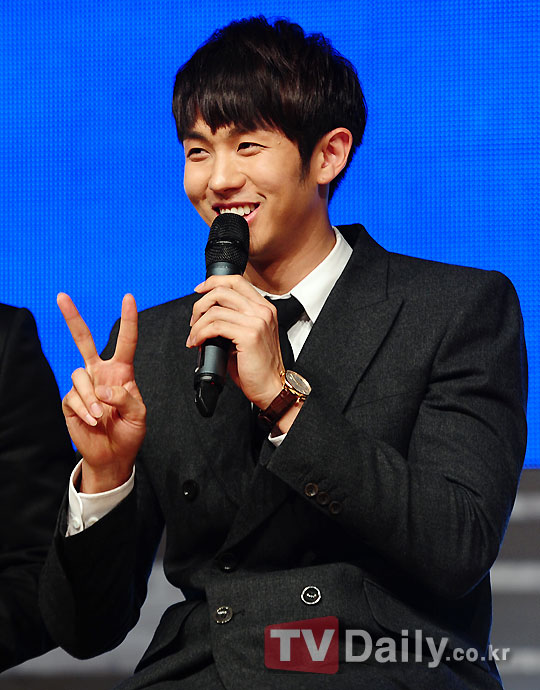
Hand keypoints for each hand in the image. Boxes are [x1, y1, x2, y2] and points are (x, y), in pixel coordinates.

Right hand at [58, 293, 145, 492]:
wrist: (113, 455)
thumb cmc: (129, 432)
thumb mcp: (139, 414)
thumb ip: (126, 398)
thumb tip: (103, 390)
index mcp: (121, 372)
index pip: (126, 342)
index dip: (128, 320)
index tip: (128, 298)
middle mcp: (100, 374)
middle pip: (84, 341)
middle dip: (73, 318)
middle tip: (62, 297)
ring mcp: (84, 386)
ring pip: (79, 376)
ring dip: (92, 398)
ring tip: (101, 416)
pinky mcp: (71, 401)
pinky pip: (73, 397)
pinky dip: (85, 410)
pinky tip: (92, 421)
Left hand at [187, 275, 283, 408]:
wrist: (271, 387)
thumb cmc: (257, 367)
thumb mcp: (247, 336)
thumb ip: (232, 320)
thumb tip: (206, 316)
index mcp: (264, 308)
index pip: (236, 281)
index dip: (213, 282)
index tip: (199, 291)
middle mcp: (262, 311)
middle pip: (222, 290)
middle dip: (200, 304)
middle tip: (194, 321)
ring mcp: (257, 321)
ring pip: (215, 309)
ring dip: (197, 324)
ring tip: (194, 337)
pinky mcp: (249, 335)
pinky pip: (215, 326)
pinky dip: (201, 333)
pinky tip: (198, 342)